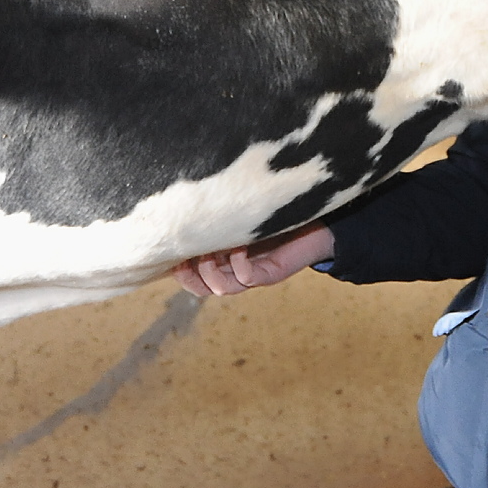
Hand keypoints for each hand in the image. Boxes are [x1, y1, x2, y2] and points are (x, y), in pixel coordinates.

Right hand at [175, 224, 335, 295]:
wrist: (319, 222)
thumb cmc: (277, 214)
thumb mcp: (241, 214)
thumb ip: (220, 214)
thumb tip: (185, 199)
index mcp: (225, 261)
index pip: (193, 277)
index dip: (178, 269)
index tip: (169, 250)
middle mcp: (236, 272)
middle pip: (203, 289)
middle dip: (189, 276)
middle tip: (184, 256)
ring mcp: (254, 275)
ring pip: (222, 288)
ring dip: (210, 271)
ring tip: (209, 251)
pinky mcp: (272, 274)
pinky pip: (247, 279)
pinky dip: (238, 265)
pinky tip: (239, 246)